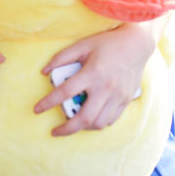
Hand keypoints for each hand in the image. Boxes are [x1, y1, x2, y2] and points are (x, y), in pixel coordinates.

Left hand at [34, 24, 154, 135]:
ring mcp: (118, 96)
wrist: (137, 44)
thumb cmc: (108, 43)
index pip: (65, 92)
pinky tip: (91, 118)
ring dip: (83, 127)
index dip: (48, 103)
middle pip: (84, 118)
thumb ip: (62, 58)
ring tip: (73, 123)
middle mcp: (106, 88)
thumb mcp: (83, 45)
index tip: (37, 109)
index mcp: (93, 73)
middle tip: (55, 131)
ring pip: (99, 123)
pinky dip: (98, 122)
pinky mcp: (126, 100)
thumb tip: (44, 72)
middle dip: (66, 129)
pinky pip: (111, 120)